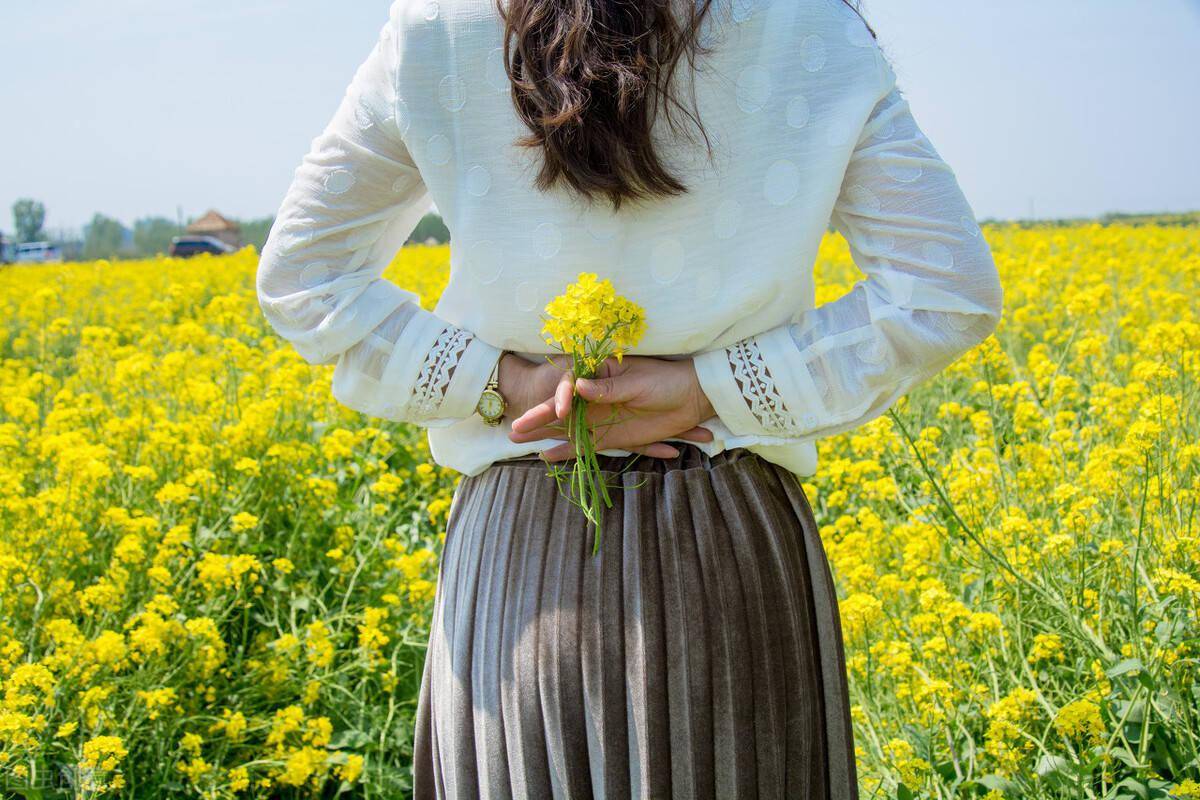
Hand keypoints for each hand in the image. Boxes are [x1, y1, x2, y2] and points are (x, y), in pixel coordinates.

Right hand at [508, 354, 717, 460]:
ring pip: (569, 430)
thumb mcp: (638, 382)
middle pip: (562, 413)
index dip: (551, 401)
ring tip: (519, 442)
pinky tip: (549, 456)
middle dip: (537, 421)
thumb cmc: (667, 382)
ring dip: (546, 437)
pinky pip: (588, 446)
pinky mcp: (616, 437)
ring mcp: (605, 419)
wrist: (694, 399)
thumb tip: (579, 387)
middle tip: (512, 430)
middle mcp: (597, 399)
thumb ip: (609, 388)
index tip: (539, 410)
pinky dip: (569, 452)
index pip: (569, 389)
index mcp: (600, 377)